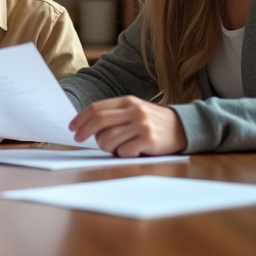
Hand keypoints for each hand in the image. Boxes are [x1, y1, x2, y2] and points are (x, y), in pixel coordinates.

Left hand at [68, 96, 186, 155]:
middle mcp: (134, 110)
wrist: (183, 127)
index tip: (72, 128)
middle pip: (99, 120)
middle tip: (78, 139)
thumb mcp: (134, 110)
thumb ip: (114, 114)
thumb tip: (86, 125)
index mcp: (127, 101)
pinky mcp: (149, 139)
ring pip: (109, 138)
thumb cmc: (152, 121)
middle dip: (84, 131)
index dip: (80, 119)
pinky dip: (120, 154)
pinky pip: (124, 150)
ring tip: (110, 148)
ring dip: (104, 146)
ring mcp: (142, 124)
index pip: (96, 108)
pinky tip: (128, 151)